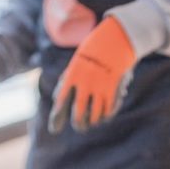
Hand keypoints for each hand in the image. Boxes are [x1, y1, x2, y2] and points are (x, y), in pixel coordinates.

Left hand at [48, 17, 135, 133]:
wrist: (115, 39)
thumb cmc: (94, 50)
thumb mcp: (77, 61)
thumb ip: (68, 78)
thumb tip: (58, 96)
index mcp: (72, 75)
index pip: (62, 100)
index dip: (57, 116)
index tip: (54, 129)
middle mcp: (85, 83)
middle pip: (79, 112)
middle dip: (78, 123)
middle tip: (79, 128)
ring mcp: (99, 87)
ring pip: (95, 114)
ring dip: (93, 120)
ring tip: (92, 122)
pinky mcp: (113, 89)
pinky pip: (108, 109)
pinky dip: (106, 115)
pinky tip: (104, 116)